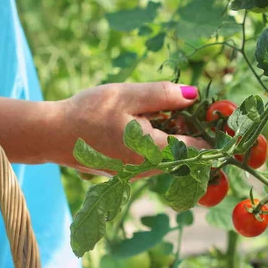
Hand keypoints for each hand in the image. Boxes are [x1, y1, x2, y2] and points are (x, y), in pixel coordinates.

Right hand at [52, 81, 209, 173]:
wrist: (53, 135)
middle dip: (194, 131)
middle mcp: (150, 168)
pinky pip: (156, 157)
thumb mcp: (128, 95)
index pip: (199, 148)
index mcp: (154, 151)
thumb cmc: (88, 113)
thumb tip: (195, 96)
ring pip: (172, 156)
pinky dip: (161, 140)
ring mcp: (139, 172)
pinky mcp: (129, 171)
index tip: (214, 112)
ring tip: (167, 111)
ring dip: (176, 135)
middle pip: (188, 154)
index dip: (211, 130)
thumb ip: (164, 95)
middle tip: (189, 105)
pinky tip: (148, 122)